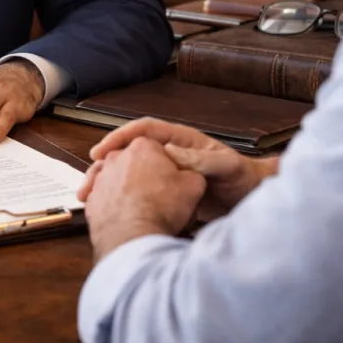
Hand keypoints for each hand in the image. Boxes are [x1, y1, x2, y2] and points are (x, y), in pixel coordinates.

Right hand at [78, 117, 276, 220]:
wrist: (253, 200)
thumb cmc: (243, 180)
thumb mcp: (226, 167)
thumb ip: (200, 159)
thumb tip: (168, 152)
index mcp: (181, 141)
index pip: (145, 131)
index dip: (121, 137)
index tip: (102, 150)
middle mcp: (170, 154)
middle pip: (130, 151)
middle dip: (107, 163)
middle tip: (89, 180)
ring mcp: (167, 173)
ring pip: (130, 173)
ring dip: (109, 183)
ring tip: (90, 198)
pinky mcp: (167, 193)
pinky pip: (139, 192)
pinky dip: (121, 199)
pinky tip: (109, 211)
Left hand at [84, 137, 206, 261]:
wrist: (132, 237)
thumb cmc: (160, 208)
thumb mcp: (193, 186)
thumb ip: (192, 173)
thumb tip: (190, 176)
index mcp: (143, 146)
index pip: (158, 149)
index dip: (168, 166)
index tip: (174, 181)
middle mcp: (117, 157)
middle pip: (136, 163)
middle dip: (146, 176)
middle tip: (159, 196)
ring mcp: (101, 178)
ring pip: (118, 180)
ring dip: (128, 190)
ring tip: (142, 209)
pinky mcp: (91, 200)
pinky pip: (105, 198)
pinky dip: (114, 205)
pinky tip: (125, 217)